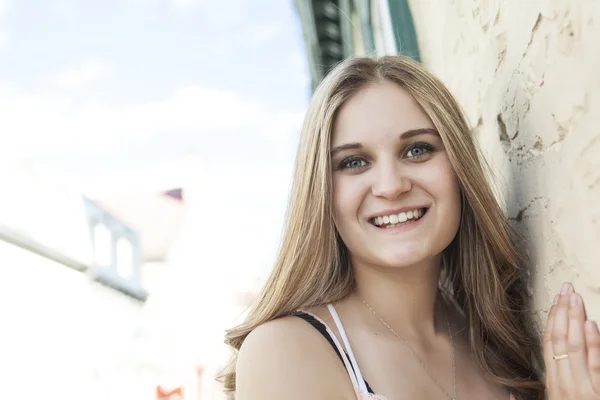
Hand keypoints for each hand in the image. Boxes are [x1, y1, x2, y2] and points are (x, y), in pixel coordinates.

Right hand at [544, 282, 599, 398]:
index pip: (549, 346)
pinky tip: (591, 324)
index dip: (552, 321)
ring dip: (576, 320)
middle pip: (561, 341)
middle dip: (564, 312)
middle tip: (567, 289)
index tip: (556, 301)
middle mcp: (565, 387)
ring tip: (576, 298)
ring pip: (576, 348)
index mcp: (553, 388)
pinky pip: (597, 366)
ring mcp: (584, 391)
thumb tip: (509, 396)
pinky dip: (595, 344)